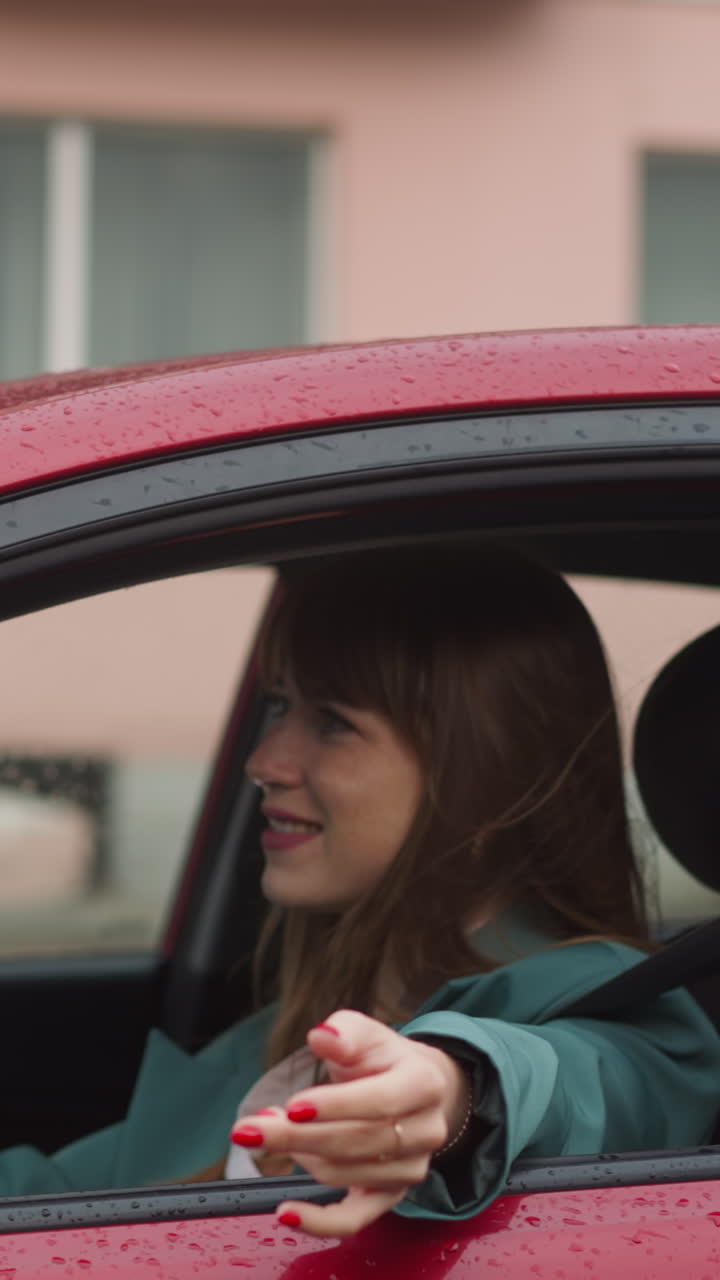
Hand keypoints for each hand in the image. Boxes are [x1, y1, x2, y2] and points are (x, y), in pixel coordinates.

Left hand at [229, 1009, 470, 1237]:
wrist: (417, 1089)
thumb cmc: (384, 1059)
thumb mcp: (367, 1034)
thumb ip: (345, 1033)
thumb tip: (322, 1036)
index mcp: (424, 1084)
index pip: (378, 1101)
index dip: (334, 1106)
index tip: (292, 1107)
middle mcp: (425, 1131)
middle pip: (354, 1142)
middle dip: (296, 1136)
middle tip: (248, 1129)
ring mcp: (410, 1168)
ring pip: (344, 1173)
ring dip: (298, 1154)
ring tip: (268, 1130)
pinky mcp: (391, 1196)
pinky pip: (355, 1220)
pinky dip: (318, 1222)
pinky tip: (286, 1213)